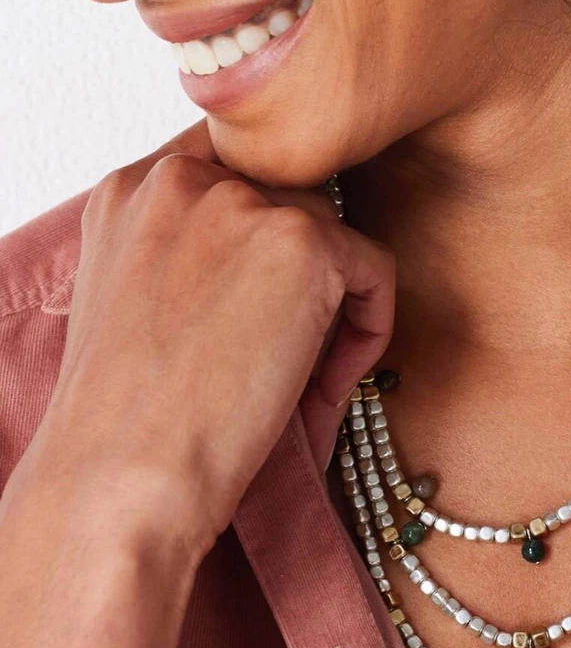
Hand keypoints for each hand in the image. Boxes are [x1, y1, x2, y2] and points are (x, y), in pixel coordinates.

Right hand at [24, 119, 394, 555]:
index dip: (257, 233)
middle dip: (294, 268)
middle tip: (280, 346)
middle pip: (283, 197)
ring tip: (296, 376)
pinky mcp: (301, 241)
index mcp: (132, 189)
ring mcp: (242, 203)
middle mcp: (182, 178)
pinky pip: (372, 267)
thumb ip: (187, 250)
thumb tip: (267, 253)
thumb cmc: (126, 415)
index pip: (228, 170)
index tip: (265, 293)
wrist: (121, 476)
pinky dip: (368, 328)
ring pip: (328, 229)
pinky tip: (326, 385)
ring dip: (329, 298)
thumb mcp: (134, 299)